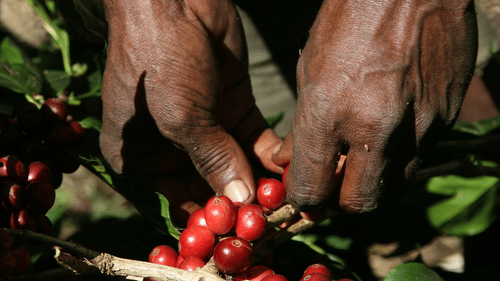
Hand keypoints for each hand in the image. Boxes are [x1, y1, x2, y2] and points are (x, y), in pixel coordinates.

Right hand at [99, 0, 282, 224]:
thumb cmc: (159, 58)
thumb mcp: (180, 117)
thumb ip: (211, 161)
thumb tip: (241, 203)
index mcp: (141, 156)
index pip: (180, 200)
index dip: (212, 218)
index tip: (244, 232)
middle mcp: (173, 147)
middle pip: (212, 185)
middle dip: (242, 201)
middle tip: (275, 218)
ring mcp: (206, 127)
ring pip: (238, 165)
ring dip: (261, 181)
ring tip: (288, 198)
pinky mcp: (232, 108)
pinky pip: (253, 140)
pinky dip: (269, 155)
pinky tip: (286, 167)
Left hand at [273, 0, 477, 211]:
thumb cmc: (349, 20)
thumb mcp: (309, 69)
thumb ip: (301, 126)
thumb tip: (288, 161)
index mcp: (329, 111)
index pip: (312, 188)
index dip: (305, 198)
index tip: (305, 192)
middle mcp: (375, 126)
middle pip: (359, 203)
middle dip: (342, 200)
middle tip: (334, 182)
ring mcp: (417, 124)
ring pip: (394, 186)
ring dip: (374, 180)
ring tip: (363, 154)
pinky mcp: (446, 117)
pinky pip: (420, 157)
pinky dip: (400, 155)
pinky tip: (390, 127)